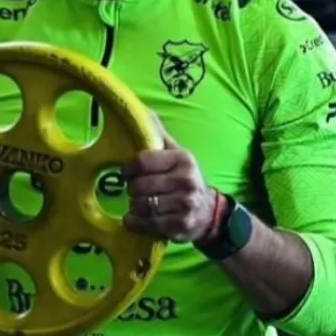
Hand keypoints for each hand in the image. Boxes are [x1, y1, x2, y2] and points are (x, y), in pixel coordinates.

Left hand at [121, 114, 220, 243]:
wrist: (208, 211)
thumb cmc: (184, 177)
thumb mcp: (176, 152)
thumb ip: (157, 134)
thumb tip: (140, 110)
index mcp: (182, 158)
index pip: (142, 161)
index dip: (128, 168)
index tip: (126, 172)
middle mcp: (186, 180)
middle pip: (139, 185)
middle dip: (132, 189)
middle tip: (135, 189)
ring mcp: (185, 204)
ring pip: (141, 206)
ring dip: (133, 206)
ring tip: (139, 203)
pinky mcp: (181, 225)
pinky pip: (147, 224)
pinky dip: (136, 222)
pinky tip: (136, 218)